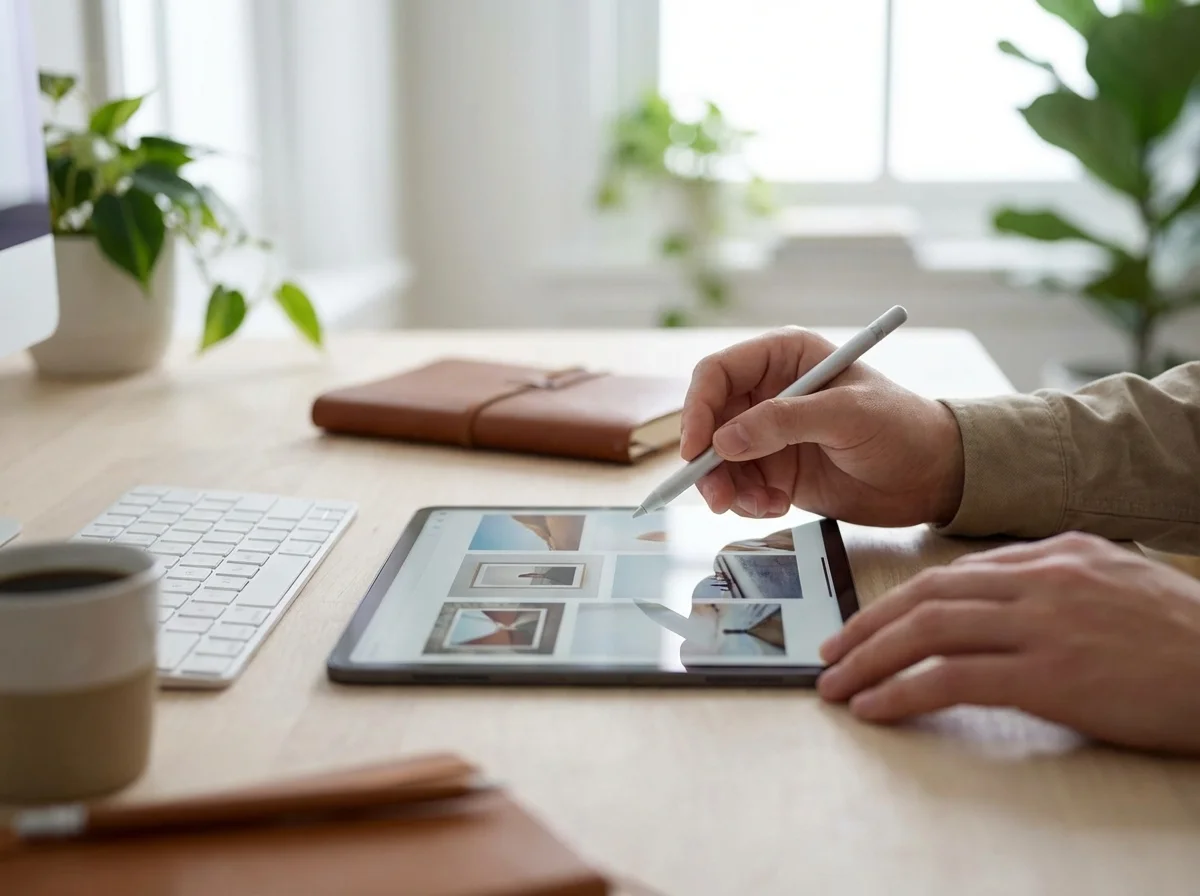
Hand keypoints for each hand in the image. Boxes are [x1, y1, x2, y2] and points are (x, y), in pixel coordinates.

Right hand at [681, 327, 963, 524]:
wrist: (934, 477)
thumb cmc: (902, 428)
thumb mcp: (847, 415)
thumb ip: (784, 422)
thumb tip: (723, 441)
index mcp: (784, 358)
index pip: (718, 374)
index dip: (698, 408)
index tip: (696, 448)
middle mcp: (769, 393)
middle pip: (708, 421)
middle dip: (707, 460)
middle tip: (717, 495)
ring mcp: (769, 434)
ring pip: (718, 460)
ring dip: (728, 488)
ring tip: (762, 506)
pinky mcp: (775, 471)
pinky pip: (739, 486)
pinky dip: (748, 502)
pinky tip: (778, 506)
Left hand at [817, 532, 1199, 754]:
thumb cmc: (1183, 636)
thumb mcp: (1116, 582)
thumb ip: (1053, 581)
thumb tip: (993, 599)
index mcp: (1054, 554)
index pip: (951, 573)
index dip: (897, 602)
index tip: (864, 624)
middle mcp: (1042, 579)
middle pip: (927, 595)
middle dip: (867, 626)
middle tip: (831, 653)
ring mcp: (1045, 624)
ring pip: (929, 630)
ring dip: (870, 659)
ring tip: (837, 685)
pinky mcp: (1052, 675)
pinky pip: (954, 679)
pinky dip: (903, 691)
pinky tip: (876, 706)